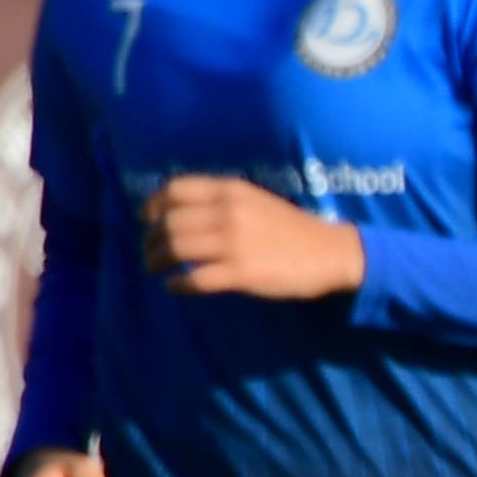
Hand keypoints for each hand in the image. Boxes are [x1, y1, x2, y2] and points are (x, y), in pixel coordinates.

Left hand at [145, 174, 367, 302]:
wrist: (329, 252)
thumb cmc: (291, 228)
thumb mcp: (255, 201)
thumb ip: (221, 201)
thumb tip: (180, 213)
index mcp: (230, 190)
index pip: (175, 190)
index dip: (153, 205)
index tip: (146, 219)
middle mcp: (228, 212)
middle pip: (169, 223)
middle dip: (150, 240)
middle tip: (148, 252)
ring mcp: (233, 243)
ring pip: (176, 249)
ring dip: (157, 260)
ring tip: (154, 268)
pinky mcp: (241, 273)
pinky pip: (194, 279)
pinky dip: (177, 284)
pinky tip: (173, 286)